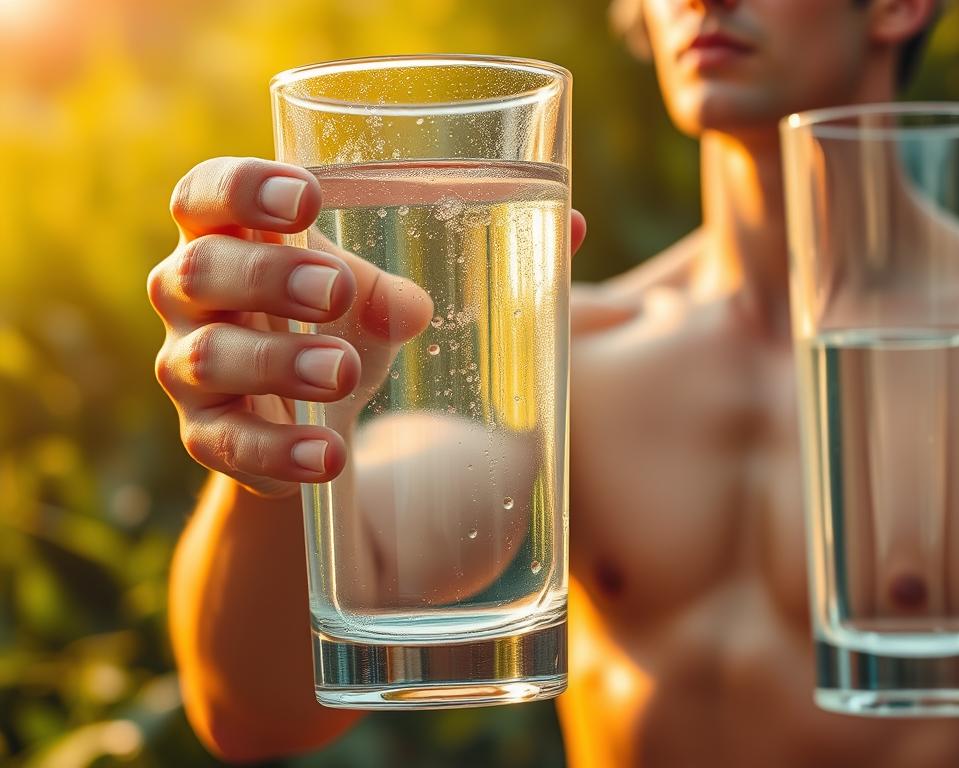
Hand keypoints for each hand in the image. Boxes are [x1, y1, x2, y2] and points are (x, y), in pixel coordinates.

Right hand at [148, 157, 585, 498]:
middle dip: (268, 277)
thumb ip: (484, 260)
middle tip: (338, 291)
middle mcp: (198, 296)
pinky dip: (278, 454)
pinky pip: (223, 448)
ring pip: (206, 360)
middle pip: (201, 271)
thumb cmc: (357, 328)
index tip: (306, 199)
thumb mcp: (403, 291)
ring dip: (276, 363)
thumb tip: (576, 227)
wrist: (319, 433)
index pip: (206, 192)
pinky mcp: (209, 439)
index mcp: (240, 234)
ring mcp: (193, 370)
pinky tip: (329, 457)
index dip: (241, 189)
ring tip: (344, 372)